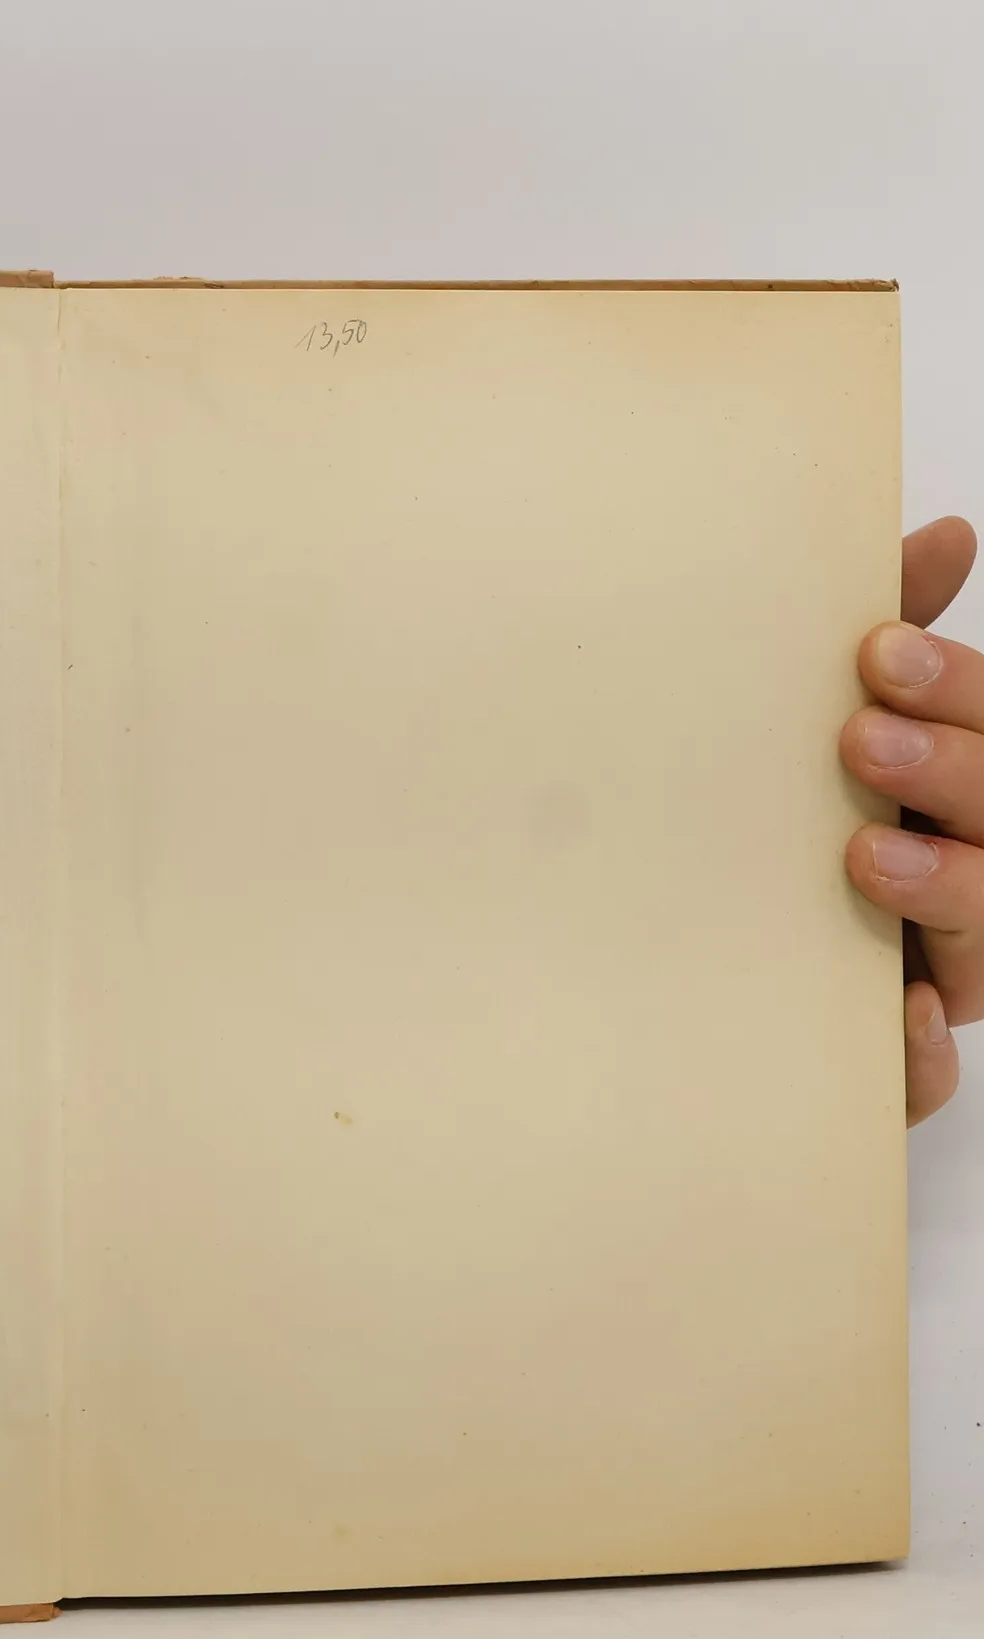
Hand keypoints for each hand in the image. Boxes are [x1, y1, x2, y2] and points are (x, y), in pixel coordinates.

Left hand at [841, 515, 980, 1122]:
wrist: (715, 980)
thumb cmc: (806, 832)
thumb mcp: (845, 731)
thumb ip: (894, 634)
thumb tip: (950, 533)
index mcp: (964, 794)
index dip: (957, 690)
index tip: (877, 651)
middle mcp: (973, 878)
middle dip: (949, 772)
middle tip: (860, 735)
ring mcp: (949, 969)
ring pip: (982, 939)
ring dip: (942, 889)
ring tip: (866, 854)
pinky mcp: (899, 1056)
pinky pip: (926, 1071)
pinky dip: (916, 1050)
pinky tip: (899, 1012)